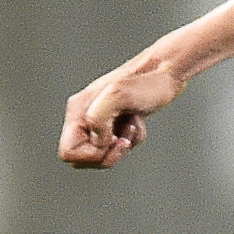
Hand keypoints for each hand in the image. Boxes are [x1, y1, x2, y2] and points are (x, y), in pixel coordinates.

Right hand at [60, 58, 183, 169]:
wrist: (165, 74)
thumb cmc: (145, 82)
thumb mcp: (118, 95)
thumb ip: (98, 118)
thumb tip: (98, 140)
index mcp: (79, 111)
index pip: (68, 152)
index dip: (90, 156)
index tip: (110, 140)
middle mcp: (84, 117)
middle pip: (83, 159)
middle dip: (107, 154)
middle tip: (122, 137)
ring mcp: (100, 122)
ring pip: (101, 155)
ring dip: (121, 147)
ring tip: (131, 124)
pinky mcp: (115, 125)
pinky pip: (117, 148)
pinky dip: (132, 140)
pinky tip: (137, 121)